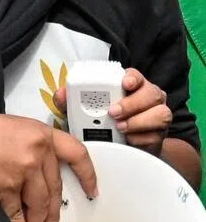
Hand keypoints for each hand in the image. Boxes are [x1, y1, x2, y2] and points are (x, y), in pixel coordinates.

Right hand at [0, 109, 96, 221]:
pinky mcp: (6, 187)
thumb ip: (34, 148)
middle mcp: (38, 153)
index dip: (88, 175)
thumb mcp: (15, 129)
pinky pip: (16, 212)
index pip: (77, 154)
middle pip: (54, 189)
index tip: (91, 192)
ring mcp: (23, 171)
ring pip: (38, 205)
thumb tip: (42, 175)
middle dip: (53, 213)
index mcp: (42, 134)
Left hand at [53, 67, 170, 156]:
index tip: (124, 83)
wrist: (117, 146)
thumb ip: (70, 101)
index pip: (136, 75)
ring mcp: (157, 115)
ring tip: (120, 127)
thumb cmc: (100, 121)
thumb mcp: (81, 110)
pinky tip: (128, 139)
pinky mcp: (159, 135)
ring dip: (139, 121)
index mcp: (130, 86)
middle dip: (133, 103)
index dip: (133, 78)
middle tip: (113, 113)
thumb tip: (60, 94)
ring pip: (161, 114)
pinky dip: (141, 138)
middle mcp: (148, 97)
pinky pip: (156, 136)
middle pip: (152, 93)